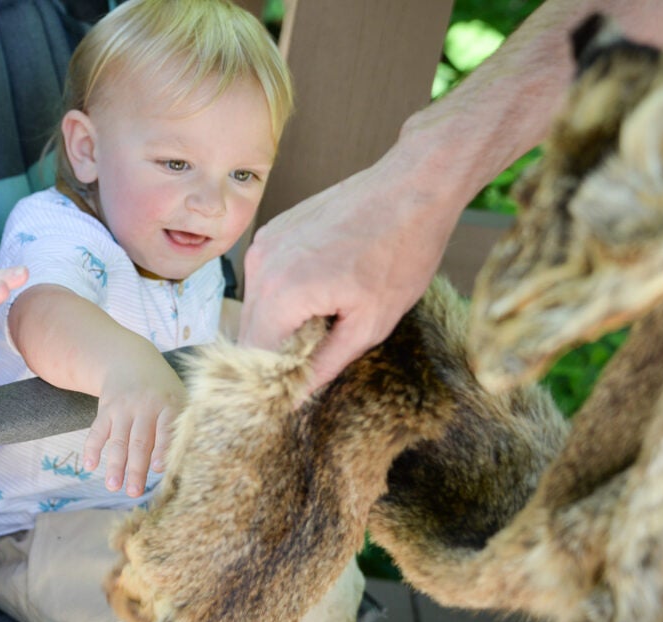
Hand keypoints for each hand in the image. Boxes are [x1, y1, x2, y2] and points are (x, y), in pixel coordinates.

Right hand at [82, 354, 184, 497]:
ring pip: (118, 440)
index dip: (162, 449)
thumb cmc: (163, 391)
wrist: (130, 360)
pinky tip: (90, 466)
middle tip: (133, 492)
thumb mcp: (178, 399)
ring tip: (113, 487)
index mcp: (169, 405)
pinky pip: (97, 430)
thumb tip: (189, 465)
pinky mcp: (106, 409)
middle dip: (136, 468)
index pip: (166, 430)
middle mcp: (145, 406)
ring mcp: (123, 407)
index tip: (158, 468)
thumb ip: (182, 427)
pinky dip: (92, 448)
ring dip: (114, 465)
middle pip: (140, 441)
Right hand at [240, 157, 455, 391]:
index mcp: (282, 292)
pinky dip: (286, 291)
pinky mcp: (273, 229)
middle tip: (319, 352)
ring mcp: (264, 242)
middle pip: (251, 330)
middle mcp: (261, 265)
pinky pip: (267, 276)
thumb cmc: (401, 250)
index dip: (274, 377)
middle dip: (278, 349)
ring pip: (258, 304)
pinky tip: (324, 284)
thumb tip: (298, 393)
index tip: (298, 384)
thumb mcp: (371, 323)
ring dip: (283, 319)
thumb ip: (326, 363)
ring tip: (328, 313)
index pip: (254, 355)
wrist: (412, 187)